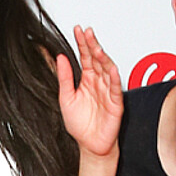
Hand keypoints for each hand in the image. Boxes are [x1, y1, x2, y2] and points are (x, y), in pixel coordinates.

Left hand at [57, 26, 122, 157]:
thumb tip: (59, 58)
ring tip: (96, 47)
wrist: (90, 145)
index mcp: (87, 80)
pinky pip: (115, 88)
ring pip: (107, 70)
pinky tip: (111, 69)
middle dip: (92, 45)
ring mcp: (107, 91)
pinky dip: (114, 78)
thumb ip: (64, 78)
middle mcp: (98, 83)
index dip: (82, 43)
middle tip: (87, 32)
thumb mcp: (66, 98)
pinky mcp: (115, 103)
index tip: (78, 30)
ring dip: (103, 58)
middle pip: (96, 59)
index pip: (85, 57)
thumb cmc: (80, 125)